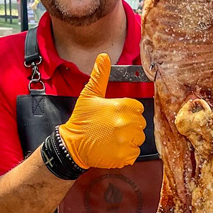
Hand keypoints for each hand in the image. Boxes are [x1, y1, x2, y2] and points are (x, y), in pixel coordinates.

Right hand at [59, 54, 144, 169]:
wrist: (72, 146)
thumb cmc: (81, 120)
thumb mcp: (89, 95)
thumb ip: (100, 75)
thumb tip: (104, 56)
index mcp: (121, 106)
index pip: (138, 108)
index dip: (128, 111)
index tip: (117, 115)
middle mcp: (126, 123)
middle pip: (140, 123)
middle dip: (130, 125)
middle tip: (113, 127)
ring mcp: (125, 140)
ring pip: (138, 138)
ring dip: (129, 138)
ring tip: (113, 137)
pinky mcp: (124, 156)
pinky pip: (134, 152)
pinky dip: (127, 152)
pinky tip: (114, 148)